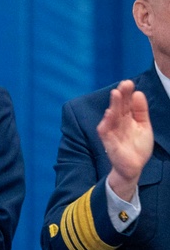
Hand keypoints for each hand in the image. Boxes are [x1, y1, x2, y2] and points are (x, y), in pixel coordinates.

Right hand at [97, 79, 152, 201]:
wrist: (134, 167)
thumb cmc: (137, 147)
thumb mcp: (144, 126)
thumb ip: (141, 111)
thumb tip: (139, 93)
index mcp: (127, 118)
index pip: (126, 103)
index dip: (127, 94)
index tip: (129, 83)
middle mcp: (119, 123)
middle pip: (119, 107)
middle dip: (121, 96)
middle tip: (124, 83)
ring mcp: (113, 131)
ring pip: (112, 116)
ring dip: (113, 105)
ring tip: (116, 93)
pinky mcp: (108, 141)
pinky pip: (105, 130)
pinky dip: (107, 122)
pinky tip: (110, 113)